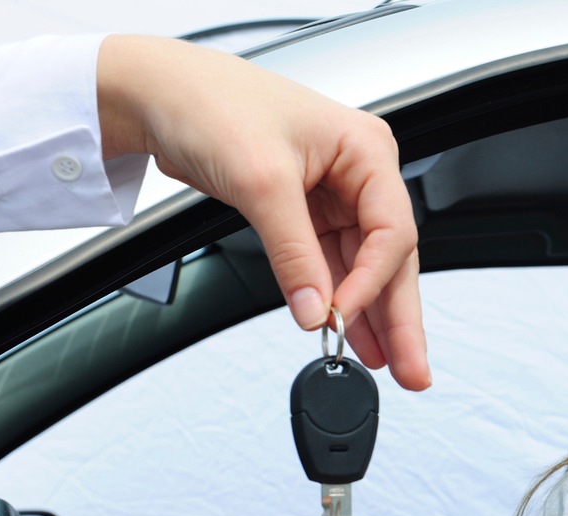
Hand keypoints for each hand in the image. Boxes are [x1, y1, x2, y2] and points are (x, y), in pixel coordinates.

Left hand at [96, 35, 428, 388]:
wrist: (154, 93)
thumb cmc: (210, 102)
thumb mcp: (261, 182)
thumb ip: (294, 255)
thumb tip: (317, 310)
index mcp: (365, 150)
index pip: (392, 232)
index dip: (372, 283)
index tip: (343, 317)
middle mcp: (357, 174)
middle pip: (390, 258)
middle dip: (400, 317)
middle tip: (413, 369)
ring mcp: (333, 196)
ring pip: (364, 268)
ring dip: (372, 317)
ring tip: (388, 364)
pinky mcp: (304, 213)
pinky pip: (331, 266)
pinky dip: (337, 300)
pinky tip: (350, 334)